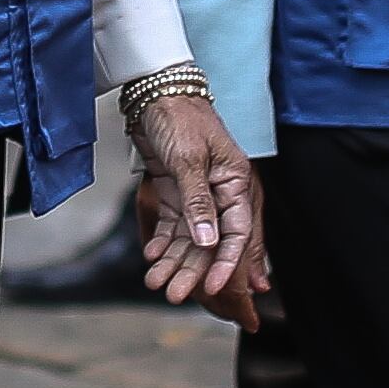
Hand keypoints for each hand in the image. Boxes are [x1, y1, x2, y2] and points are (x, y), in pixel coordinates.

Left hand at [130, 91, 267, 327]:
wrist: (155, 92)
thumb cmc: (181, 118)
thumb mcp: (189, 160)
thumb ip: (199, 202)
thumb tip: (209, 241)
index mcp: (236, 183)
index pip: (237, 232)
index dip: (227, 263)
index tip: (214, 288)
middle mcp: (220, 193)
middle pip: (210, 242)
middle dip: (192, 270)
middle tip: (174, 294)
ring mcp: (197, 194)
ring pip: (189, 238)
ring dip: (174, 261)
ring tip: (154, 282)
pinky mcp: (176, 191)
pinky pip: (173, 225)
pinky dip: (163, 242)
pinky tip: (152, 257)